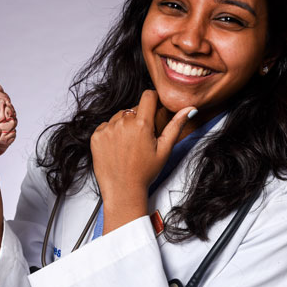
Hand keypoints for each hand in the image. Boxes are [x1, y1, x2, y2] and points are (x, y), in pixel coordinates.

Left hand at [90, 89, 195, 232]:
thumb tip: (190, 108)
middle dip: (138, 118)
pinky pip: (106, 125)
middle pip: (133, 109)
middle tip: (141, 139)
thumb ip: (176, 126)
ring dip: (124, 125)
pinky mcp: (96, 136)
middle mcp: (122, 123)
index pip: (148, 96)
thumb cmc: (145, 173)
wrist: (122, 191)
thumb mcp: (165, 150)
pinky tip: (117, 147)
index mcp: (141, 125)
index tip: (153, 107)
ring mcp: (107, 129)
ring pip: (119, 117)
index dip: (153, 99)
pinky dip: (111, 132)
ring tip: (128, 145)